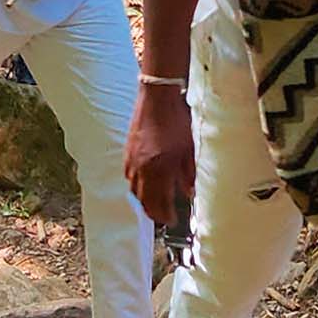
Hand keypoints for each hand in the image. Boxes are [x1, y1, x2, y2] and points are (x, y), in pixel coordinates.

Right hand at [126, 87, 194, 226]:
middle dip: (155, 213)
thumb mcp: (188, 149)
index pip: (159, 203)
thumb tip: (190, 192)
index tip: (174, 220)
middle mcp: (141, 168)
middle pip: (144, 201)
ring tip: (156, 204)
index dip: (167, 216)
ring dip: (145, 201)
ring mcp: (131, 160)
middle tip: (165, 217)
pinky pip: (130, 178)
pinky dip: (138, 187)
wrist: (157, 97)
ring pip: (134, 191)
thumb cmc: (176, 120)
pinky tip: (146, 184)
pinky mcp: (127, 153)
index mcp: (158, 168)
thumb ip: (189, 174)